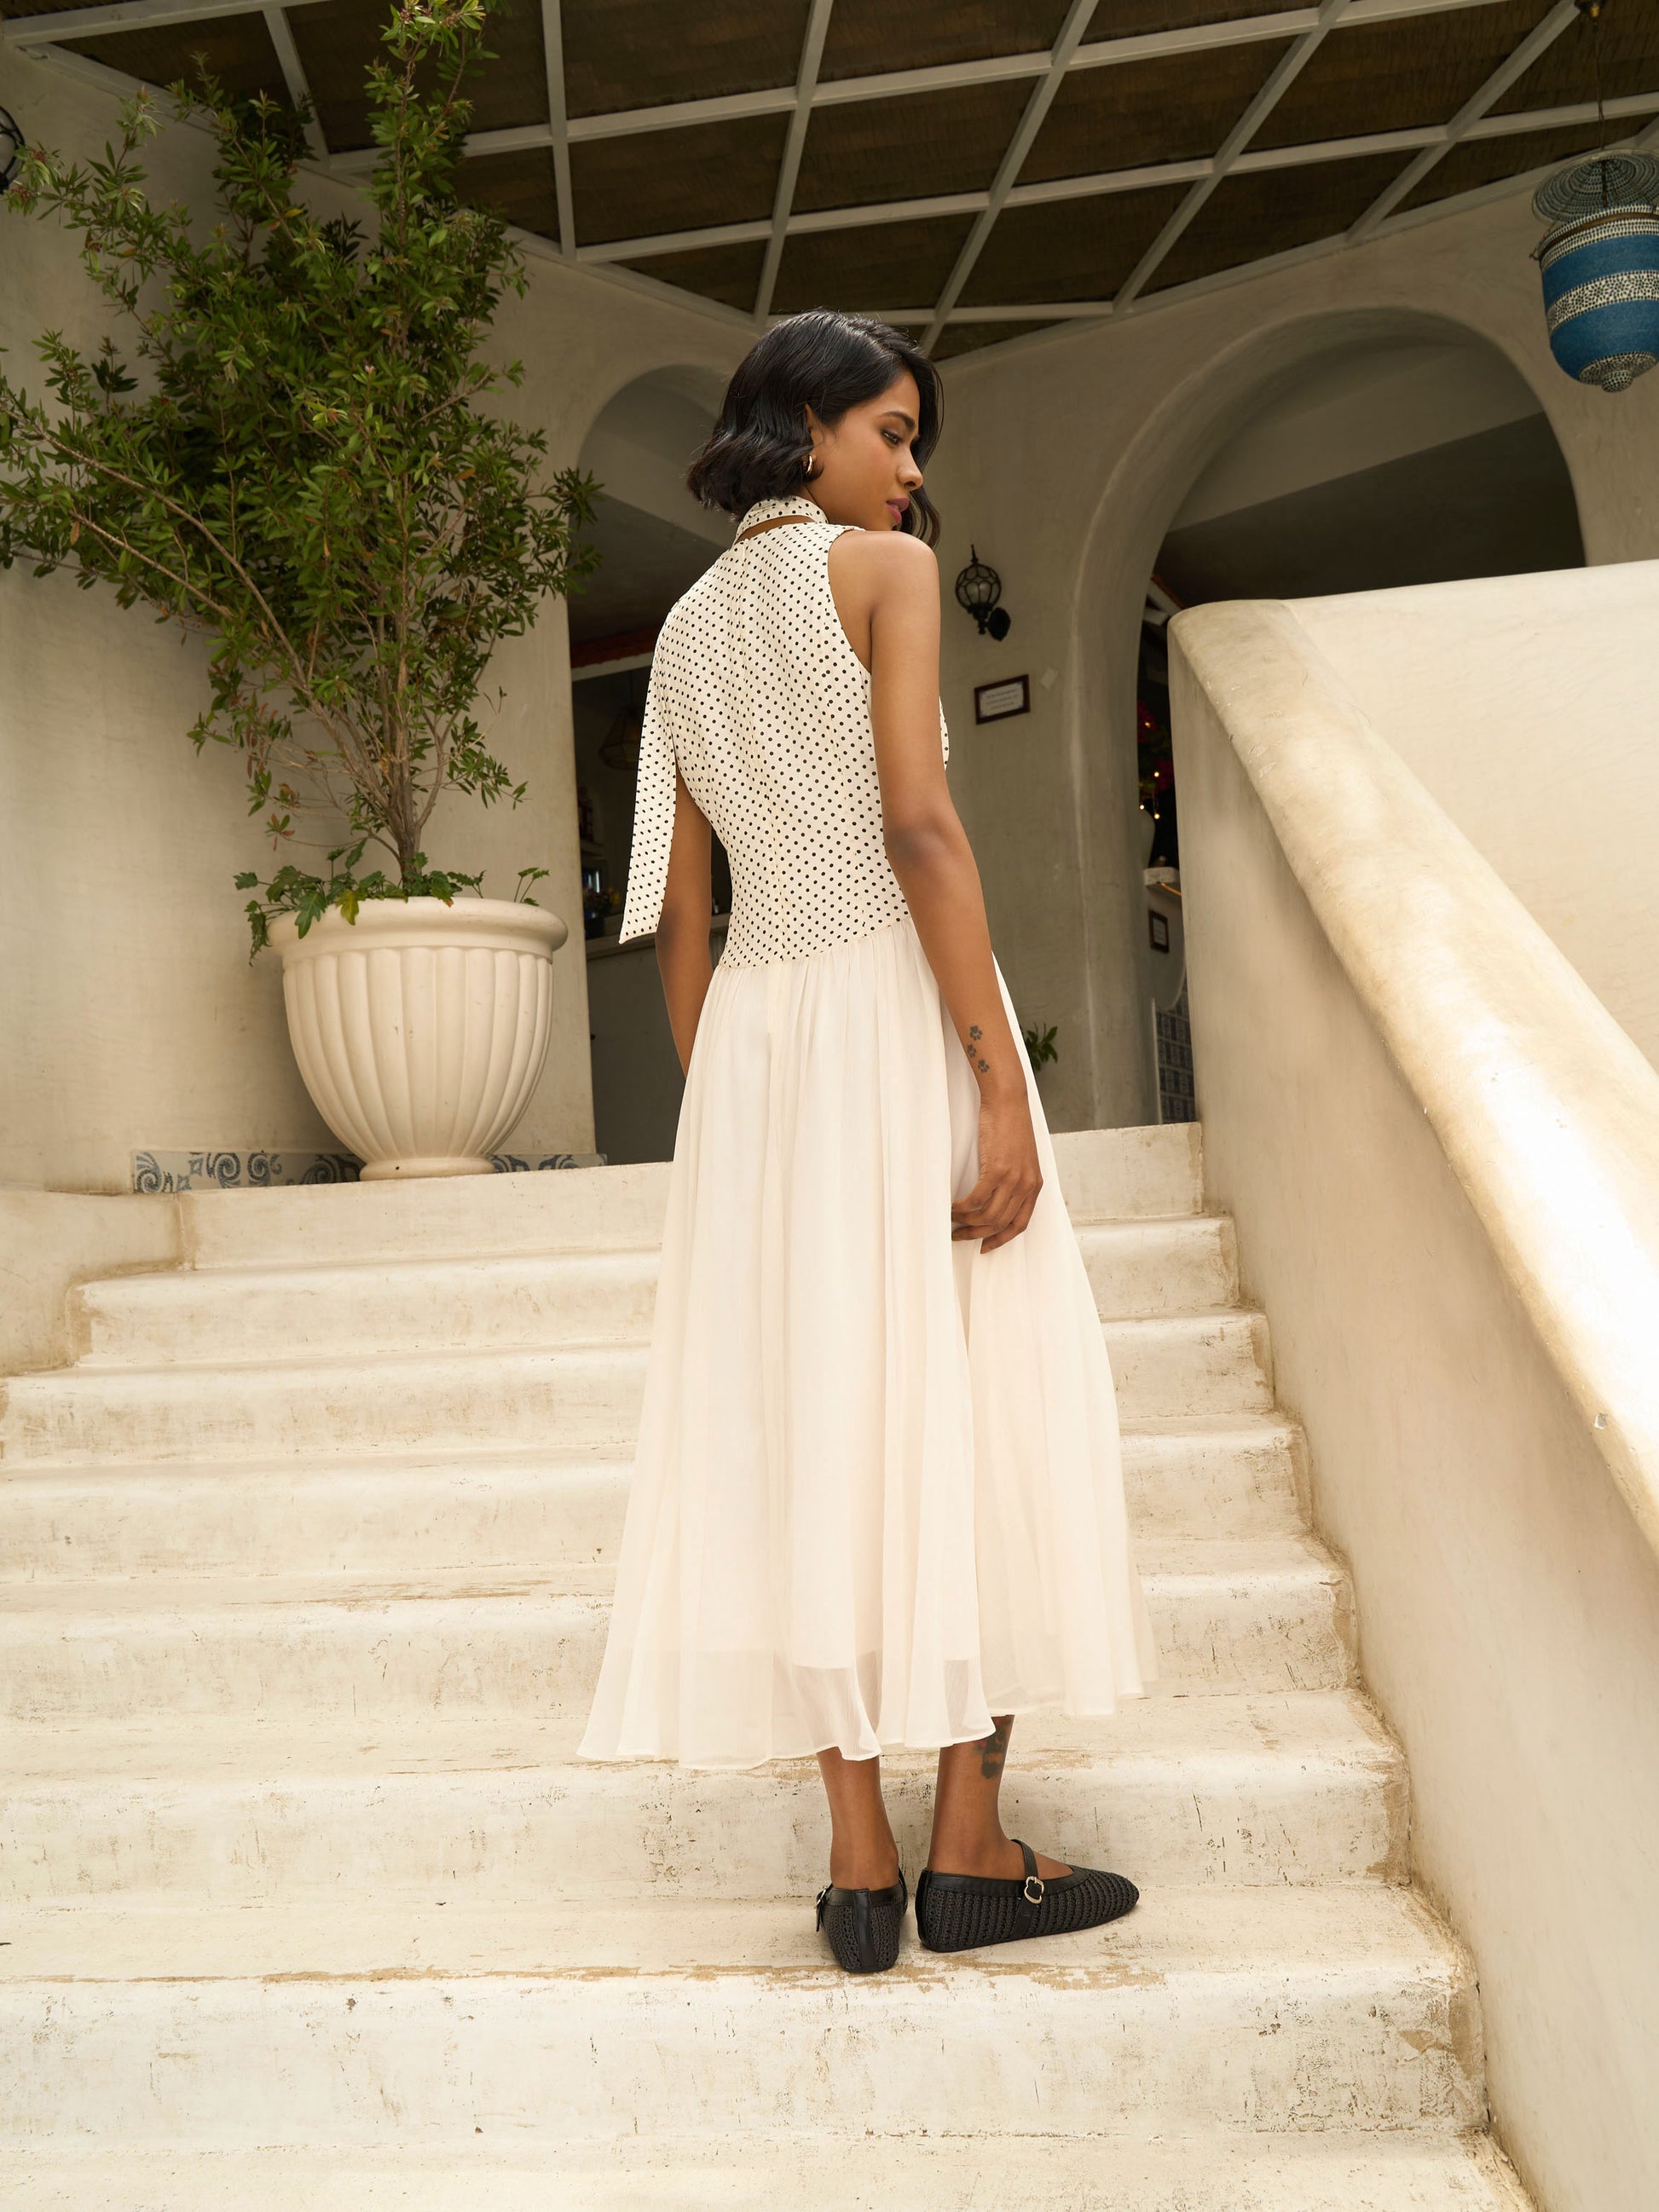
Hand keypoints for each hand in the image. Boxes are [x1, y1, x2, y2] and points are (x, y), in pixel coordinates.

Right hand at [952, 1087, 1042, 1251]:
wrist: (1008, 1101)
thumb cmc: (1010, 1126)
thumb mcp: (1020, 1158)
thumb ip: (1014, 1180)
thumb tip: (995, 1199)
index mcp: (1035, 1185)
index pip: (1020, 1224)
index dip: (1001, 1239)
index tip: (985, 1246)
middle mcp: (1027, 1185)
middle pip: (1000, 1223)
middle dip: (977, 1234)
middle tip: (958, 1235)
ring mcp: (1013, 1178)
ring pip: (987, 1215)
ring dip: (966, 1222)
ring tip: (951, 1220)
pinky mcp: (997, 1169)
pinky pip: (976, 1200)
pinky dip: (961, 1208)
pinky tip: (951, 1206)